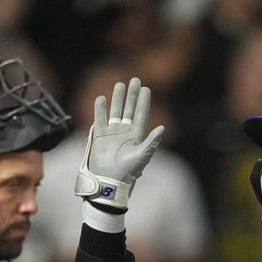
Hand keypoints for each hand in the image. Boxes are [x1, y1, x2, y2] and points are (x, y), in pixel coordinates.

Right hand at [74, 76, 163, 210]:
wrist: (109, 181)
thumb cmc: (127, 171)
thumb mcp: (142, 156)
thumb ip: (152, 141)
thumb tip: (162, 128)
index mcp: (136, 136)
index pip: (141, 114)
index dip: (143, 101)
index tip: (146, 88)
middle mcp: (124, 132)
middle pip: (128, 109)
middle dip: (132, 95)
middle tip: (135, 79)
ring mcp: (111, 133)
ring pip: (115, 111)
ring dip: (117, 98)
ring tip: (120, 84)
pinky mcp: (99, 136)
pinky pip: (99, 119)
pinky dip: (100, 109)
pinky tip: (102, 98)